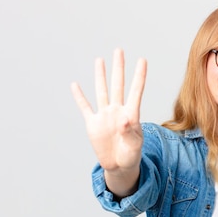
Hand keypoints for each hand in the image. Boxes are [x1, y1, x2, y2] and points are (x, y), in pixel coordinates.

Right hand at [71, 49, 145, 193]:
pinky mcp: (93, 124)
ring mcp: (105, 116)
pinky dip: (79, 97)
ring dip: (100, 76)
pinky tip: (75, 85)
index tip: (143, 60)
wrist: (119, 166)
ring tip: (100, 60)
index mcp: (131, 114)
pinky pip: (85, 107)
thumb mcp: (134, 146)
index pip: (136, 91)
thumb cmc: (131, 155)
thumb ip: (130, 132)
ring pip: (102, 91)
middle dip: (119, 68)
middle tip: (119, 50)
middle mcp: (118, 111)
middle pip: (118, 85)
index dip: (139, 76)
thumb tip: (124, 119)